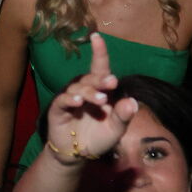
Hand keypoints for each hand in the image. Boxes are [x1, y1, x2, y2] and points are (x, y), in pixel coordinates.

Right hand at [42, 33, 138, 166]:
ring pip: (79, 87)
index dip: (99, 52)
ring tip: (100, 100)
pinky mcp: (59, 108)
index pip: (100, 68)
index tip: (97, 37)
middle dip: (101, 79)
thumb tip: (132, 101)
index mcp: (100, 90)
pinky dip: (71, 99)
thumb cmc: (98, 138)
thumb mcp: (116, 130)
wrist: (78, 155)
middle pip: (91, 77)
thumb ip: (123, 116)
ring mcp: (71, 98)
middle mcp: (85, 90)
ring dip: (90, 92)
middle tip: (111, 82)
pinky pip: (63, 99)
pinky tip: (78, 102)